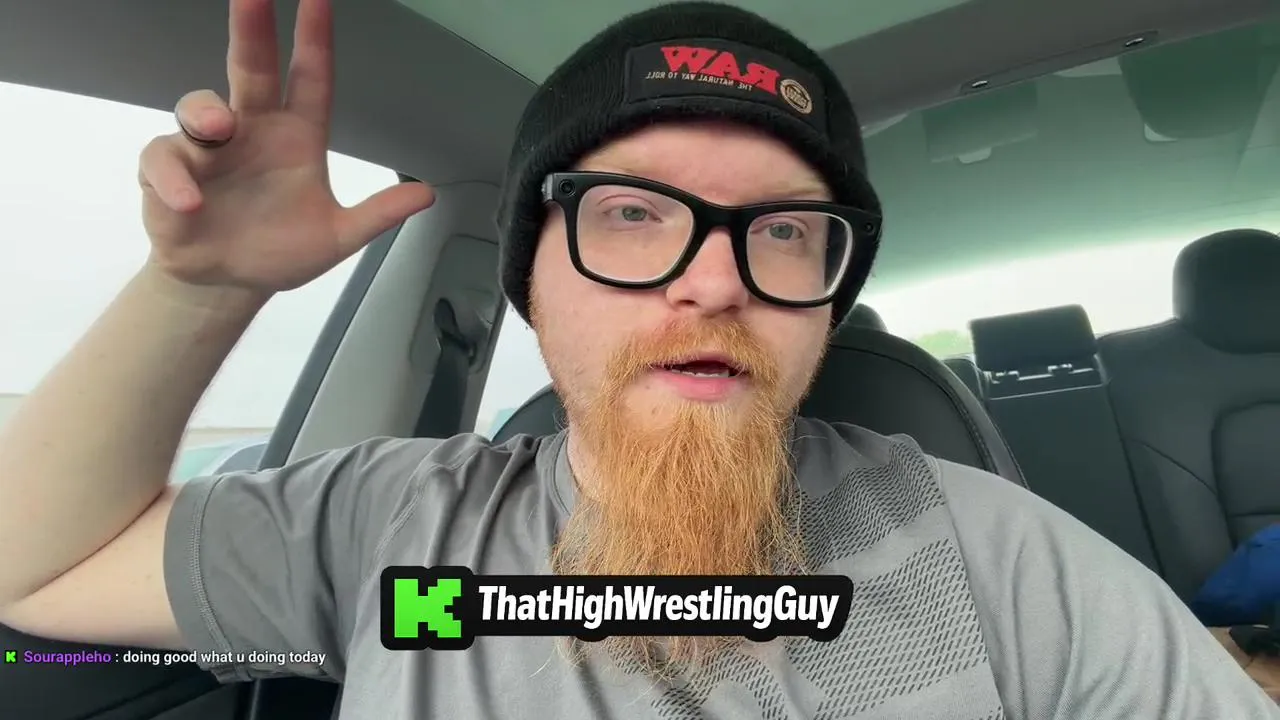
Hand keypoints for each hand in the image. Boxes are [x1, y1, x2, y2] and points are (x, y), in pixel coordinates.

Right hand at [138, 0, 433, 295]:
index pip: (309, 77)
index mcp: (295, 135)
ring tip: (218, 127)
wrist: (228, 284)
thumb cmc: (280, 250)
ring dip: (205, 111)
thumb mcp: (337, 237)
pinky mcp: (169, 172)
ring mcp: (207, 148)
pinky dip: (174, 178)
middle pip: (251, 68)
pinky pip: (164, 160)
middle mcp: (252, 129)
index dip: (314, 39)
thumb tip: (427, 194)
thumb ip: (377, 215)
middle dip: (252, 29)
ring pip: (198, 106)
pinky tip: (190, 202)